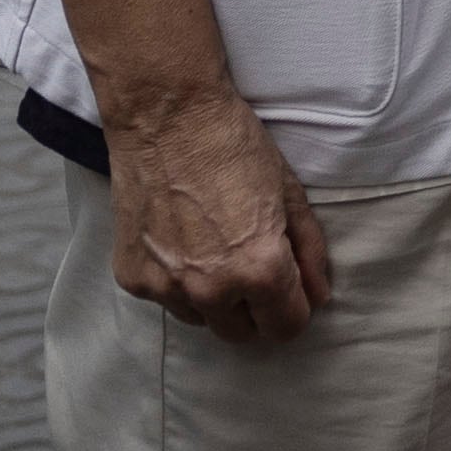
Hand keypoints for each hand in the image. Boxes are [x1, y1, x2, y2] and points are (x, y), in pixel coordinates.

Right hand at [98, 81, 329, 344]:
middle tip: (253, 265)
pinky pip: (164, 297)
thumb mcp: (289, 194)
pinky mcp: (131, 277)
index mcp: (258, 270)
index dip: (294, 309)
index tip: (291, 290)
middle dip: (254, 308)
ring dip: (213, 297)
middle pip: (241, 332)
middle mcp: (209, 290)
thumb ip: (308, 252)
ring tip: (213, 246)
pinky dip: (176, 279)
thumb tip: (318, 295)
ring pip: (200, 318)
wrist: (167, 117)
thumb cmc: (235, 147)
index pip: (285, 327)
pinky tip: (180, 237)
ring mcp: (164, 287)